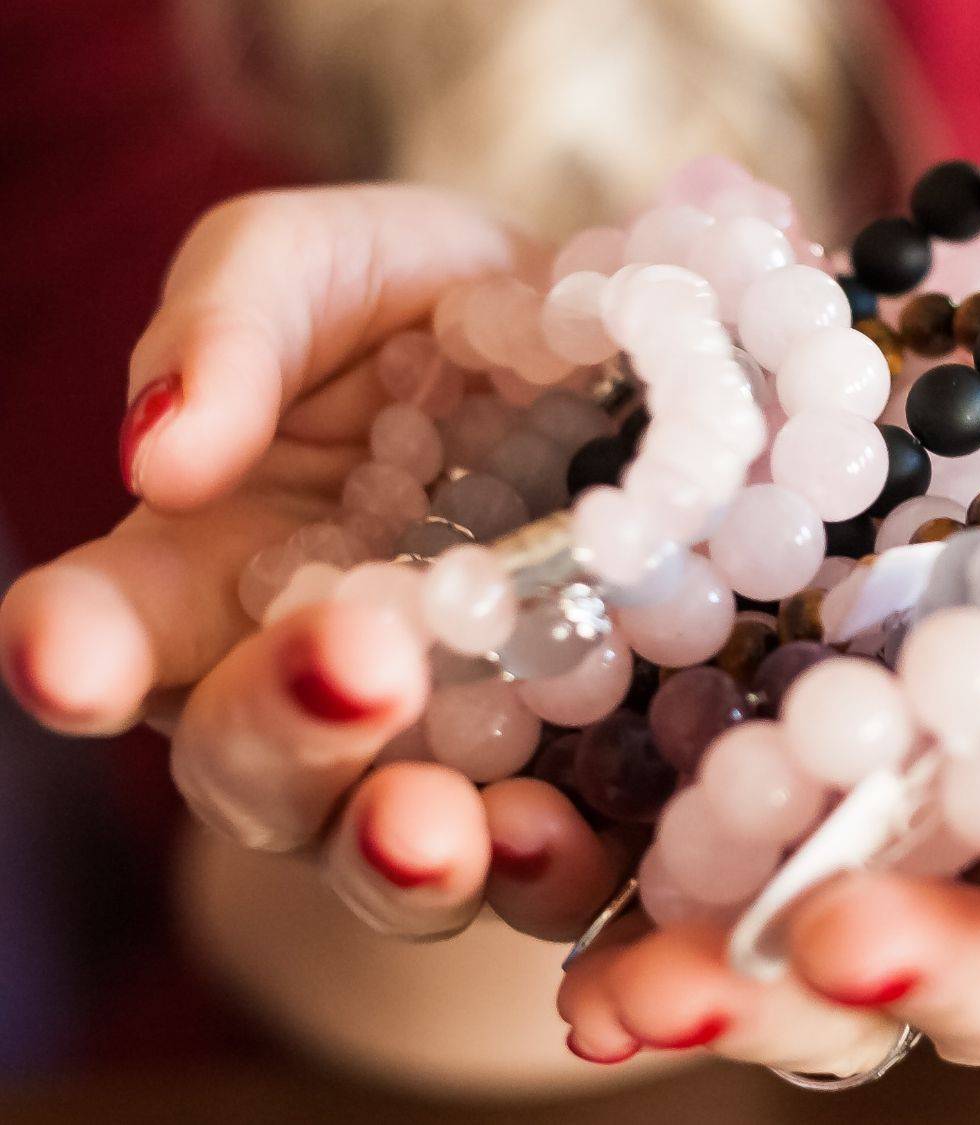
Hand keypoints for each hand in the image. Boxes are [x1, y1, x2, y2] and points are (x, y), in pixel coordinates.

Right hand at [0, 186, 624, 938]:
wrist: (639, 357)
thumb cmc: (436, 307)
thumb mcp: (332, 266)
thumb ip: (233, 328)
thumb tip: (162, 449)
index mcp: (200, 573)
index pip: (100, 632)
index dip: (75, 655)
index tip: (76, 664)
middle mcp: (300, 693)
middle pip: (250, 763)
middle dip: (288, 730)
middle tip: (358, 667)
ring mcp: (435, 756)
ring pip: (382, 850)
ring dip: (402, 851)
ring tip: (439, 827)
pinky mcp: (569, 788)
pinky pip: (547, 868)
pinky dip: (550, 870)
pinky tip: (562, 835)